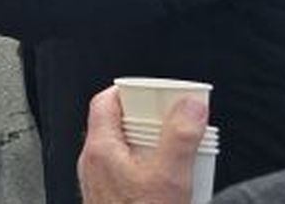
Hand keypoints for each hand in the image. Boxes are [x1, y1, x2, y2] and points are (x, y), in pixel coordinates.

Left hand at [78, 87, 205, 203]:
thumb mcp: (168, 177)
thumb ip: (180, 138)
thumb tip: (191, 106)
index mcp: (100, 148)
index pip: (106, 101)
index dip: (132, 91)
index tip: (157, 92)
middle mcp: (93, 163)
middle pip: (119, 124)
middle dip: (150, 121)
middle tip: (175, 125)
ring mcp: (99, 182)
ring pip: (124, 150)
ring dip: (151, 147)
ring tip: (177, 156)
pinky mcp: (109, 197)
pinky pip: (126, 172)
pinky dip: (147, 169)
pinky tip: (167, 182)